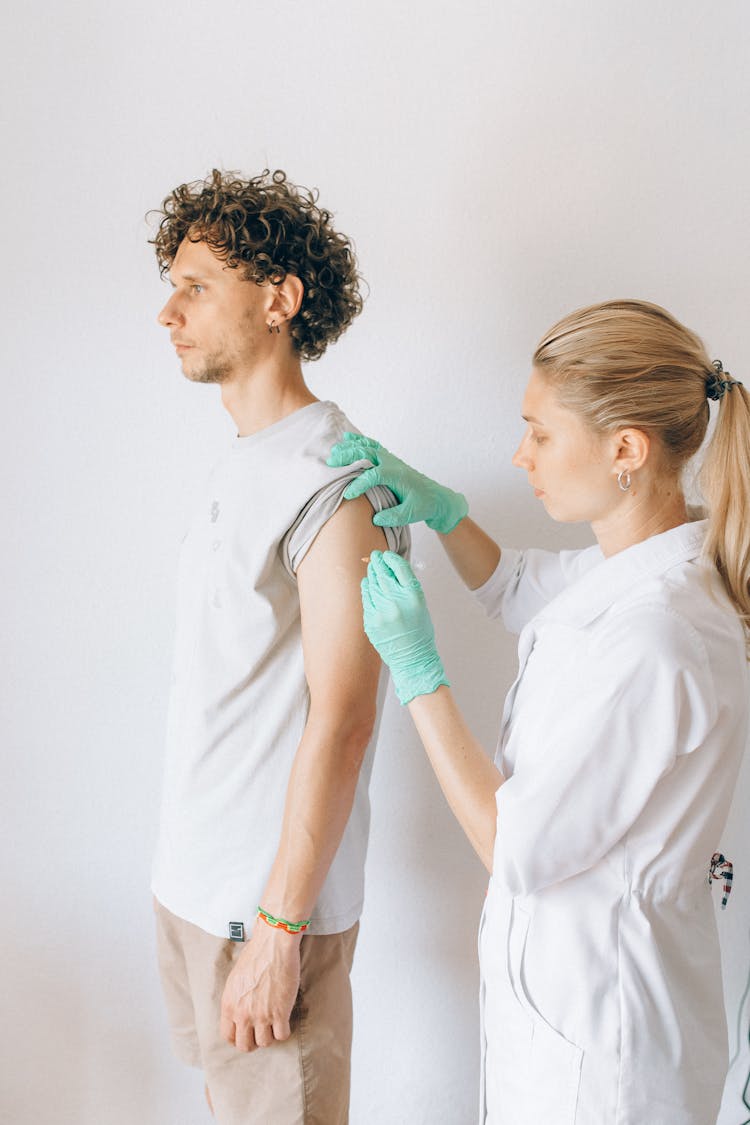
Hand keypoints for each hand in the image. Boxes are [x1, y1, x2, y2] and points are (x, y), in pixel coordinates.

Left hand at [220, 920, 301, 1051]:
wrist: (273, 946)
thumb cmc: (255, 955)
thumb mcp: (235, 979)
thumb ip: (235, 999)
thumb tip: (238, 1010)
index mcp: (229, 1005)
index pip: (228, 1035)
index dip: (238, 1037)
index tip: (246, 1033)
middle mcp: (243, 1014)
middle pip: (245, 1045)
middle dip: (253, 1041)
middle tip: (261, 1032)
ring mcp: (261, 1016)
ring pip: (265, 1043)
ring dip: (270, 1034)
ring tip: (274, 1023)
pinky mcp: (280, 1013)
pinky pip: (282, 1035)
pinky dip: (285, 1030)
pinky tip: (285, 1020)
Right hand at [327, 433, 467, 533]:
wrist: (436, 497)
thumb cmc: (423, 505)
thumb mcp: (410, 514)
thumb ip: (393, 516)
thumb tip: (375, 518)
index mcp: (397, 475)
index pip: (373, 475)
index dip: (359, 484)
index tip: (348, 494)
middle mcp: (392, 464)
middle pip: (367, 454)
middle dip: (348, 457)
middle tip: (331, 462)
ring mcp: (390, 459)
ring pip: (368, 448)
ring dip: (350, 447)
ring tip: (334, 451)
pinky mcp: (389, 460)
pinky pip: (372, 446)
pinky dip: (359, 441)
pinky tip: (347, 438)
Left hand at [362, 551, 448, 703]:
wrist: (412, 657)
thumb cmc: (419, 631)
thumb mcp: (420, 604)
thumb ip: (406, 586)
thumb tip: (390, 567)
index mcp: (414, 596)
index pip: (400, 568)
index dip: (391, 558)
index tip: (387, 555)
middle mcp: (397, 602)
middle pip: (383, 574)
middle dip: (378, 563)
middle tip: (375, 556)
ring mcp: (382, 612)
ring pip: (372, 584)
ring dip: (372, 574)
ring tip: (372, 568)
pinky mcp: (371, 621)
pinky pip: (366, 598)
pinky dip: (366, 588)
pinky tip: (368, 584)